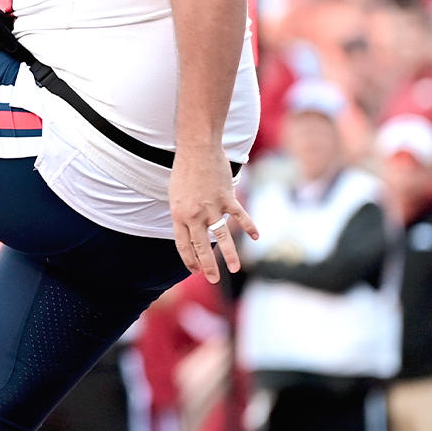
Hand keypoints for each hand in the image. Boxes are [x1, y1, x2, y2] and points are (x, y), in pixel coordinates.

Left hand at [169, 146, 256, 282]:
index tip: (194, 271)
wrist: (196, 150)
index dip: (189, 259)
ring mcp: (212, 207)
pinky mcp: (227, 198)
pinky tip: (256, 238)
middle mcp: (195, 215)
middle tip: (212, 280)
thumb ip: (183, 213)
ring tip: (236, 269)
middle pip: (201, 246)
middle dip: (207, 266)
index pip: (183, 244)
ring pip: (222, 237)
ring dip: (229, 255)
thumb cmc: (183, 170)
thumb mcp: (174, 194)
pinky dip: (249, 227)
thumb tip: (190, 226)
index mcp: (179, 214)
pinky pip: (240, 216)